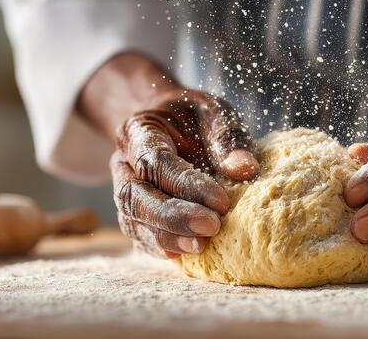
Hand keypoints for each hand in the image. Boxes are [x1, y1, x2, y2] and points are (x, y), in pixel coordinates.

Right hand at [111, 89, 259, 257]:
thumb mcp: (212, 111)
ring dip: (167, 238)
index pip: (155, 161)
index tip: (221, 202)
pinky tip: (187, 254)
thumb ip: (227, 137)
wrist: (166, 121)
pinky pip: (139, 235)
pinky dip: (162, 247)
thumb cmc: (191, 117)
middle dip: (173, 217)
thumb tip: (244, 169)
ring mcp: (124, 190)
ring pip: (133, 221)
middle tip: (212, 228)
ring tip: (201, 246)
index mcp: (139, 131)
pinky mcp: (133, 213)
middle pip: (136, 196)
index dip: (186, 184)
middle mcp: (123, 164)